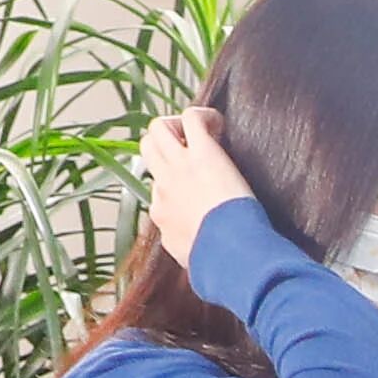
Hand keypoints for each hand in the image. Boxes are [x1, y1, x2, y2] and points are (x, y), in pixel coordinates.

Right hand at [140, 107, 250, 262]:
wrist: (230, 255)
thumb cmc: (215, 262)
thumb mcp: (188, 260)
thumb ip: (182, 245)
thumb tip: (188, 246)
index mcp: (161, 214)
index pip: (157, 188)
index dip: (174, 183)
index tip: (197, 189)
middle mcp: (163, 186)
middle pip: (147, 150)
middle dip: (164, 145)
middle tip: (190, 151)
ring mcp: (178, 167)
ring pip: (158, 128)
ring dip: (176, 126)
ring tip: (201, 135)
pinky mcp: (202, 152)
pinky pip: (191, 117)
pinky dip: (203, 115)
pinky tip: (217, 124)